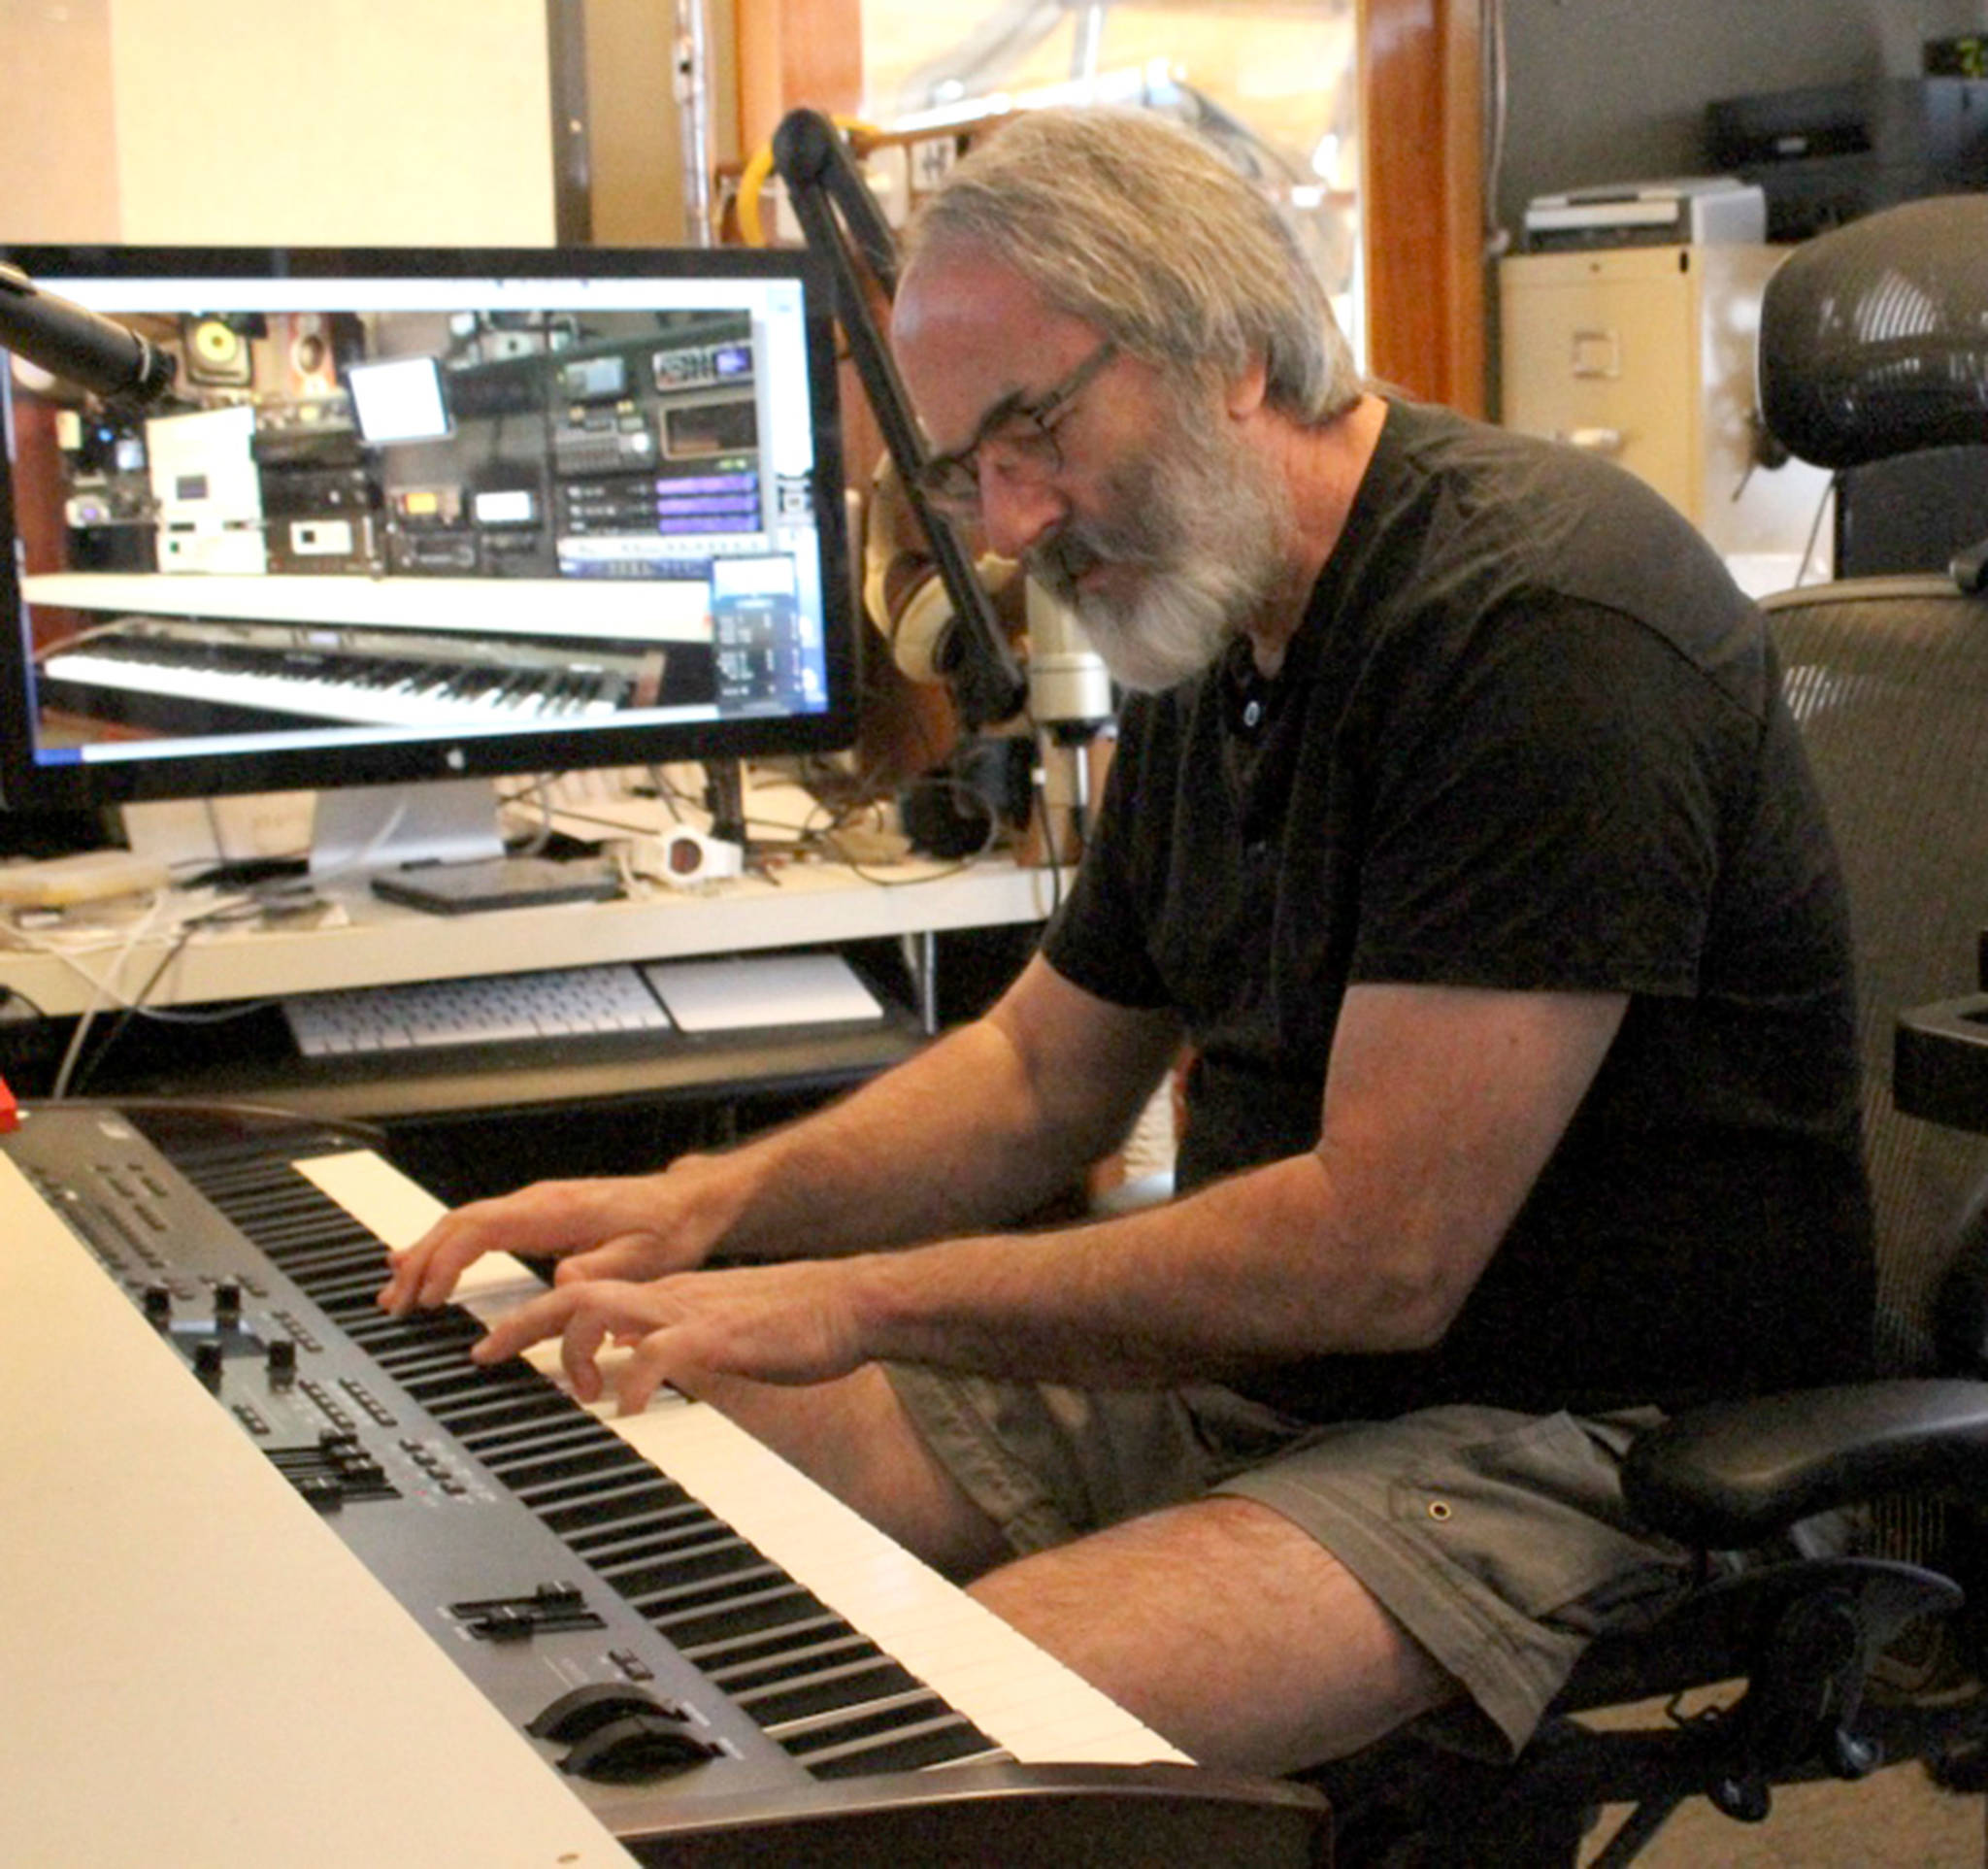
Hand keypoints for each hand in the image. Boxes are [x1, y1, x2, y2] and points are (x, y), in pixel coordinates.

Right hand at [377, 1166, 729, 1315]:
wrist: (689, 1202)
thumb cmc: (669, 1228)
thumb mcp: (644, 1256)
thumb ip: (600, 1269)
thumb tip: (560, 1280)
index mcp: (555, 1211)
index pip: (482, 1230)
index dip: (448, 1262)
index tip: (428, 1298)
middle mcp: (537, 1202)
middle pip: (460, 1224)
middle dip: (421, 1261)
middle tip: (394, 1304)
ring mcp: (535, 1206)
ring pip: (464, 1223)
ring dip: (427, 1255)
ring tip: (396, 1291)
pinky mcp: (537, 1216)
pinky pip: (480, 1227)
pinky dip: (446, 1246)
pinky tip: (427, 1264)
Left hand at [468, 1260, 875, 1412]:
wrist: (851, 1302)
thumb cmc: (796, 1320)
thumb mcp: (717, 1325)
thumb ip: (672, 1336)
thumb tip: (631, 1353)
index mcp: (666, 1296)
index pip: (583, 1293)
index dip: (531, 1318)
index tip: (494, 1345)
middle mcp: (669, 1296)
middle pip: (574, 1294)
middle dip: (521, 1325)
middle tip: (484, 1354)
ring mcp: (692, 1312)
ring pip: (604, 1309)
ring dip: (574, 1348)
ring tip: (575, 1388)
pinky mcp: (720, 1336)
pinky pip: (661, 1351)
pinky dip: (633, 1376)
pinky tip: (628, 1406)